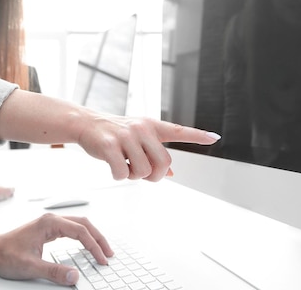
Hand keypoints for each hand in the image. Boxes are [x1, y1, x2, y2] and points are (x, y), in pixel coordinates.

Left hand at [0, 213, 112, 284]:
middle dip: (98, 238)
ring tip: (102, 250)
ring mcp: (50, 224)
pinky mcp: (48, 230)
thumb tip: (75, 277)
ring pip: (79, 225)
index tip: (102, 259)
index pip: (80, 231)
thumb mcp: (31, 267)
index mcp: (50, 223)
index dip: (94, 246)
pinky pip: (72, 230)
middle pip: (84, 224)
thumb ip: (54, 272)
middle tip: (109, 254)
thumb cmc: (6, 255)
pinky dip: (83, 237)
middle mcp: (52, 220)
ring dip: (92, 237)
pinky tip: (87, 246)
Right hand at [77, 114, 220, 180]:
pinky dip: (119, 176)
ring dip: (134, 177)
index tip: (215, 138)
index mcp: (151, 126)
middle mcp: (142, 128)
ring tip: (125, 167)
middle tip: (142, 174)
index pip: (179, 131)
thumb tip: (171, 172)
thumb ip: (154, 152)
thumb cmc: (115, 133)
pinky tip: (113, 168)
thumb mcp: (137, 139)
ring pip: (143, 171)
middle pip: (163, 162)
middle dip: (154, 176)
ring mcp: (126, 136)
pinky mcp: (110, 145)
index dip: (197, 136)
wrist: (86, 123)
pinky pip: (123, 173)